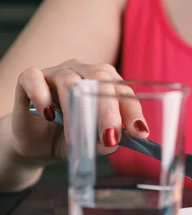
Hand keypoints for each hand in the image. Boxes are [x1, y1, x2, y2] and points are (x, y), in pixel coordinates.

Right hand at [11, 59, 147, 161]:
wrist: (37, 143)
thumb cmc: (69, 137)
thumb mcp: (92, 143)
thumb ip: (105, 141)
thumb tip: (113, 142)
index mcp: (105, 83)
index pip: (124, 91)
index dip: (132, 112)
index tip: (140, 132)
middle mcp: (83, 71)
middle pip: (100, 80)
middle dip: (108, 111)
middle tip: (110, 137)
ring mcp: (55, 72)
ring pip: (69, 81)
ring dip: (76, 111)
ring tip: (77, 137)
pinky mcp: (28, 79)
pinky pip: (34, 78)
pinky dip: (42, 96)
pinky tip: (48, 116)